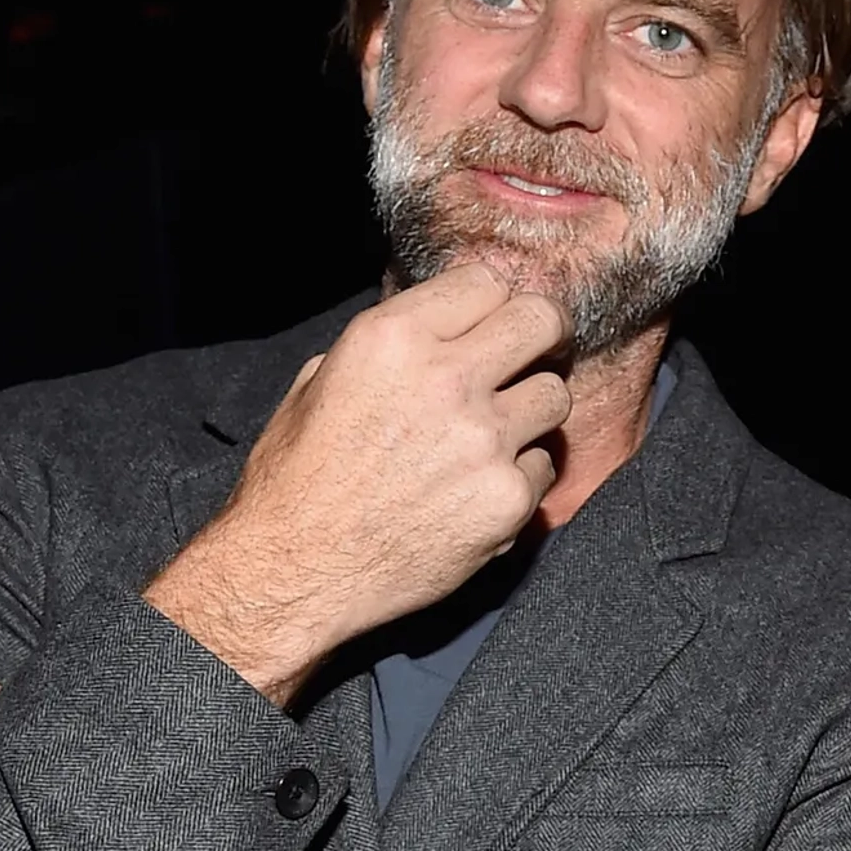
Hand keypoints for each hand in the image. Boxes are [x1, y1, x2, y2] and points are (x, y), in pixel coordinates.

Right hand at [144, 265, 569, 705]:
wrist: (295, 570)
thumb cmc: (298, 478)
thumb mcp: (321, 381)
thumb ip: (388, 346)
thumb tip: (437, 328)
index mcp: (394, 337)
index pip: (486, 281)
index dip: (493, 302)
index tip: (493, 324)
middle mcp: (446, 379)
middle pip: (542, 321)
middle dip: (541, 337)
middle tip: (531, 358)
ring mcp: (484, 441)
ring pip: (555, 396)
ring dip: (533, 411)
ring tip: (497, 435)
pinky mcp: (506, 500)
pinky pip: (543, 467)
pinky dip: (520, 477)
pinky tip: (478, 491)